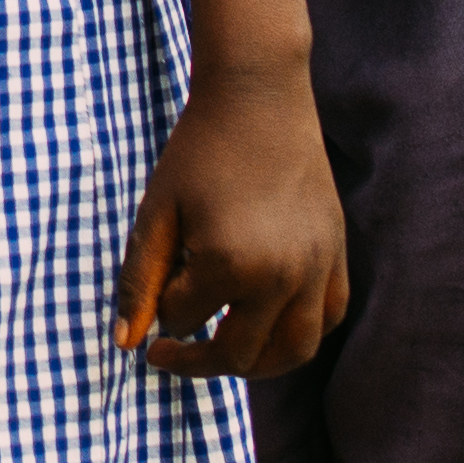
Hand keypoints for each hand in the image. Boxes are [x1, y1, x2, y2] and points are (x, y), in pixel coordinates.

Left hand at [114, 60, 347, 377]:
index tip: (152, 296)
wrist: (258, 97)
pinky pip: (329, 317)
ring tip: (224, 353)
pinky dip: (300, 333)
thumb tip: (125, 344)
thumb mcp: (158, 215)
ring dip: (256, 364)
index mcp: (231, 265)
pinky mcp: (337, 253)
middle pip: (240, 355)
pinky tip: (269, 324)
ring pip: (294, 352)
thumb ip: (141, 282)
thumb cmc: (198, 152)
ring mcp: (317, 268)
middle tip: (170, 352)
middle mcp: (282, 276)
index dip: (160, 313)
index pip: (185, 321)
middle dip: (199, 361)